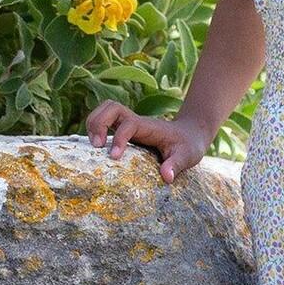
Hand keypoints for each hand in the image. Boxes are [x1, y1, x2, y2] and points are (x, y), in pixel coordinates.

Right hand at [85, 102, 209, 184]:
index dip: (119, 138)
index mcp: (149, 127)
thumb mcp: (187, 155)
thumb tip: (166, 177)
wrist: (191, 133)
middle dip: (98, 122)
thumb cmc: (188, 145)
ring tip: (92, 146)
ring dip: (93, 123)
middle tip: (96, 146)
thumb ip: (177, 164)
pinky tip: (96, 146)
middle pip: (111, 107)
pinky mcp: (124, 129)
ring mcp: (129, 123)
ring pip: (105, 110)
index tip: (114, 156)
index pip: (128, 125)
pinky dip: (95, 127)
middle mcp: (136, 122)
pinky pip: (105, 120)